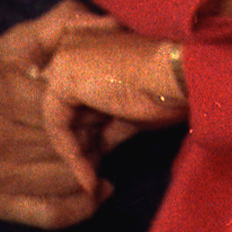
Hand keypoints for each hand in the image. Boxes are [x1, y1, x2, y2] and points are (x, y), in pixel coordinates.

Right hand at [0, 1, 110, 228]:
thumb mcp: (13, 42)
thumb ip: (58, 24)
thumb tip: (107, 22)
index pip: (66, 106)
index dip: (96, 104)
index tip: (106, 98)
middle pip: (68, 142)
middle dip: (99, 134)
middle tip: (111, 125)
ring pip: (65, 177)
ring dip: (94, 165)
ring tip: (100, 149)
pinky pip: (48, 215)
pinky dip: (81, 208)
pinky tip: (98, 190)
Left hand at [41, 14, 186, 194]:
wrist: (175, 75)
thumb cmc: (165, 88)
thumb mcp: (130, 108)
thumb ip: (108, 119)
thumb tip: (95, 148)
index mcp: (91, 50)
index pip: (79, 97)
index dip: (89, 132)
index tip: (101, 160)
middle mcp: (73, 48)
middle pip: (67, 109)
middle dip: (81, 145)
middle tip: (94, 176)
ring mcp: (64, 59)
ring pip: (60, 119)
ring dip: (75, 155)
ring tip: (91, 183)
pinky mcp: (62, 77)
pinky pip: (57, 124)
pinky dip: (71, 154)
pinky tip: (87, 177)